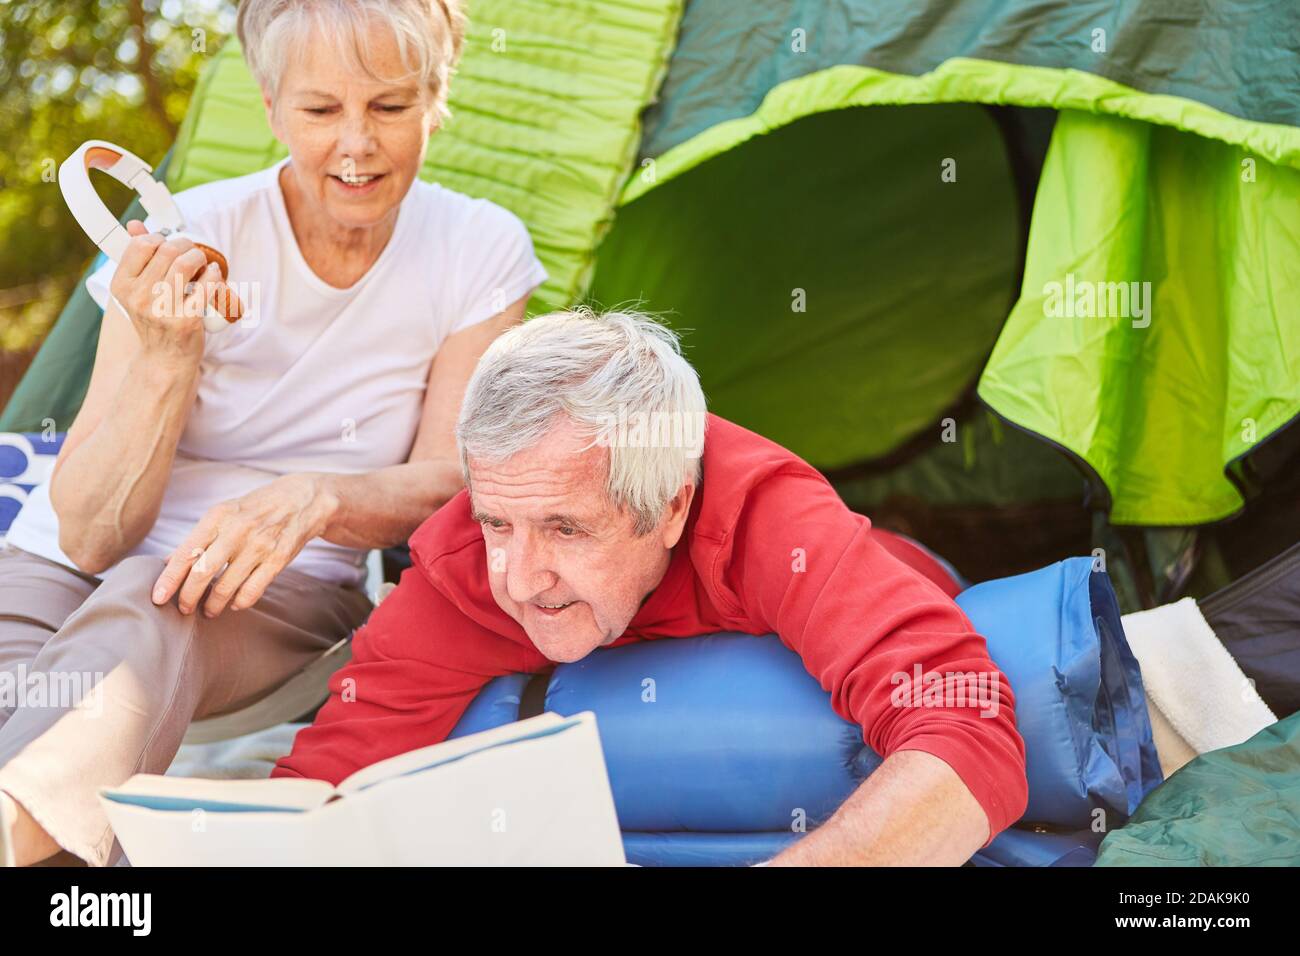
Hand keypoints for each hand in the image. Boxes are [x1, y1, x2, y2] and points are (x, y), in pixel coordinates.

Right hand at [109, 220, 223, 366]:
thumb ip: (138, 257)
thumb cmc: (155, 318)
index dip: (159, 238)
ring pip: (185, 264)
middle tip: (191, 252)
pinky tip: (213, 272)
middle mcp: (139, 298)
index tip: (168, 245)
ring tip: (201, 261)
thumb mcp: (138, 290)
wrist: (165, 358)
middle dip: (185, 245)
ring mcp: (163, 310)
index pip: (140, 245)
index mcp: (122, 286)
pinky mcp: (187, 320)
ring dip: (198, 256)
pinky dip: (214, 274)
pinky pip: (206, 285)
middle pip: (167, 251)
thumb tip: (134, 224)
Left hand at [152, 474, 339, 616]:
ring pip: (227, 585)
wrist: (301, 500)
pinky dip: (240, 602)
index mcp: (218, 516)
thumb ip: (199, 538)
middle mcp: (237, 530)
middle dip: (188, 596)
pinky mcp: (278, 559)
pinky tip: (234, 604)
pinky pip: (253, 590)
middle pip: (202, 572)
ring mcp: (260, 545)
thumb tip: (169, 563)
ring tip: (209, 610)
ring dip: (213, 604)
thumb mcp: (224, 514)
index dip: (169, 578)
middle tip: (183, 609)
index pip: (186, 553)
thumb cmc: (255, 509)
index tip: (157, 597)